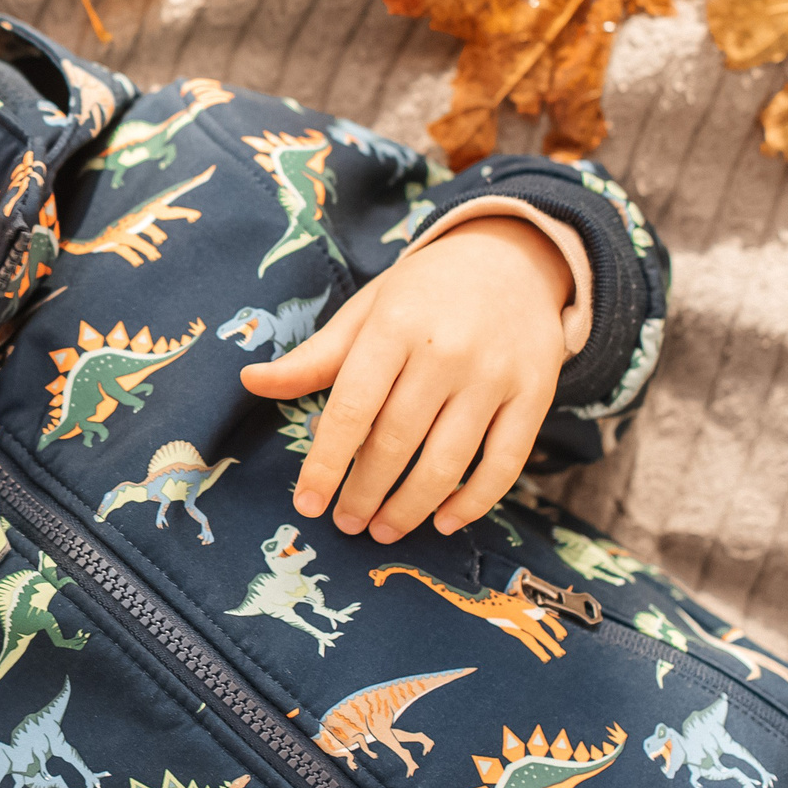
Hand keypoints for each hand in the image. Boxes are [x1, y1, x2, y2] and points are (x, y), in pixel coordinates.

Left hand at [240, 217, 571, 542]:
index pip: (353, 408)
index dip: (326, 463)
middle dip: (365, 493)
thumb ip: (314, 357)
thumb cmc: (423, 293)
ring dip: (410, 507)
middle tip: (345, 523)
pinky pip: (505, 462)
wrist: (513, 258)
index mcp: (395, 326)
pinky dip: (474, 501)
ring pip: (447, 461)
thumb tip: (250, 381)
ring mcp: (495, 375)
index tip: (307, 504)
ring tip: (383, 530)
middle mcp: (447, 351)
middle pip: (396, 442)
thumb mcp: (366, 312)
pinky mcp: (536, 394)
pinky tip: (444, 521)